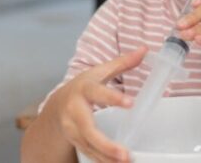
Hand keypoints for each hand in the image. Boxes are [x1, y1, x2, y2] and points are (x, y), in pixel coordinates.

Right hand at [42, 46, 147, 162]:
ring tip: (125, 161)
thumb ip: (122, 62)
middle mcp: (74, 111)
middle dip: (105, 144)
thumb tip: (144, 49)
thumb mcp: (100, 72)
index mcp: (84, 89)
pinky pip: (89, 153)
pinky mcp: (75, 141)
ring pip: (88, 146)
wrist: (57, 104)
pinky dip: (102, 161)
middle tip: (124, 153)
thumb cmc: (83, 86)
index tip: (130, 103)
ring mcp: (72, 129)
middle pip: (88, 129)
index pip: (98, 93)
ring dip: (106, 156)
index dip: (113, 98)